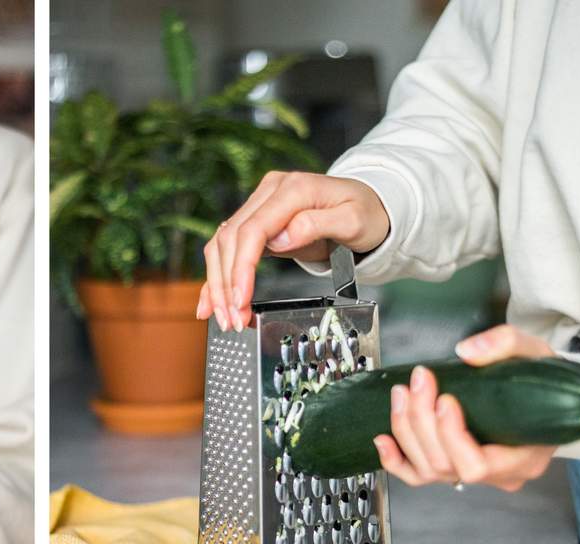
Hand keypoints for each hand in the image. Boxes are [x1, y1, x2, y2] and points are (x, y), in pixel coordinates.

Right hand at [196, 172, 389, 330]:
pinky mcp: (256, 222)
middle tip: (231, 319)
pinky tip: (208, 301)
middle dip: (226, 284)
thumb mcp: (355, 220)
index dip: (242, 267)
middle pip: (230, 239)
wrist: (370, 205)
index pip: (253, 229)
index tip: (240, 298)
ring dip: (218, 284)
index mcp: (293, 189)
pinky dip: (216, 277)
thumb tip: (281, 238)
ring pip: (222, 245)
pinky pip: (228, 249)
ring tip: (224, 317)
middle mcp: (270, 193)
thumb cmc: (367, 212)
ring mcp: (260, 205)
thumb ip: (318, 224)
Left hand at [373, 325, 555, 491]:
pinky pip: (416, 476)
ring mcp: (470, 474)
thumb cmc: (540, 381)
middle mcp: (497, 473)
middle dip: (422, 420)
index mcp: (523, 457)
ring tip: (402, 394)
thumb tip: (468, 350)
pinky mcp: (449, 468)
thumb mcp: (534, 353)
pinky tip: (383, 438)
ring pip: (426, 468)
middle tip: (419, 382)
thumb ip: (505, 345)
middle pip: (445, 462)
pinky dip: (394, 460)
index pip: (478, 465)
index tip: (445, 399)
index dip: (452, 435)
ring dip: (406, 429)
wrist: (541, 395)